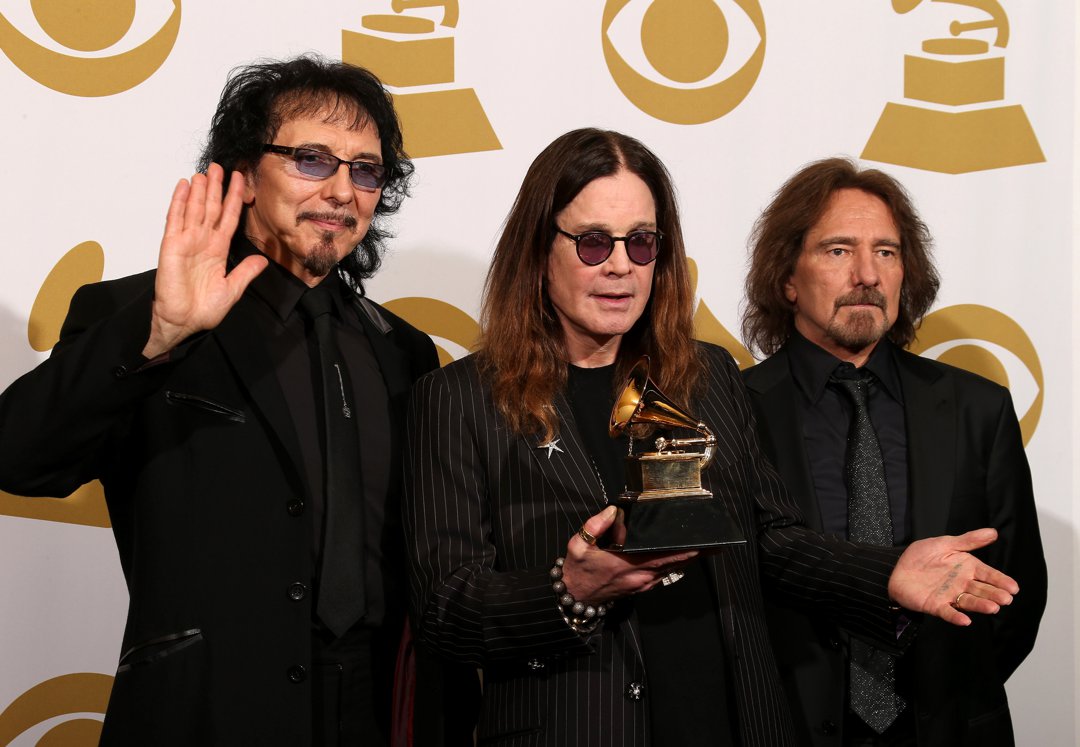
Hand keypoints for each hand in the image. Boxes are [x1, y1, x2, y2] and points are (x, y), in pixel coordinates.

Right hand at [143, 163, 267, 357]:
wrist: (184, 322)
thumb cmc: (205, 309)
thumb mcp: (233, 289)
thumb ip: (246, 272)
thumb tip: (263, 261)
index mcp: (218, 250)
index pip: (228, 218)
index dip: (234, 199)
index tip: (241, 180)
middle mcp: (203, 242)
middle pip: (211, 208)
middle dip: (216, 188)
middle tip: (221, 166)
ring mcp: (187, 241)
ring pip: (194, 209)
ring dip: (199, 190)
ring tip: (205, 171)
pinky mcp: (172, 245)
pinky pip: (175, 219)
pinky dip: (178, 202)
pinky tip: (182, 185)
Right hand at [560, 505, 698, 603]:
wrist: (574, 597)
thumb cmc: (577, 571)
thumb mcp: (578, 545)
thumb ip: (595, 526)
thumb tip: (613, 511)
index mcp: (625, 564)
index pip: (661, 557)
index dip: (683, 552)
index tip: (700, 545)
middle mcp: (638, 577)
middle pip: (673, 564)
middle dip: (694, 555)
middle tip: (713, 545)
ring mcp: (641, 584)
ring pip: (670, 570)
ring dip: (686, 560)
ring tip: (702, 548)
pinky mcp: (640, 587)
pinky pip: (662, 574)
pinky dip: (673, 564)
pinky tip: (679, 555)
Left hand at [888, 528, 1018, 625]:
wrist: (896, 568)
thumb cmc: (922, 556)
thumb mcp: (945, 544)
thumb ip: (968, 540)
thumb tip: (993, 532)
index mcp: (966, 568)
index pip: (987, 574)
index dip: (1000, 580)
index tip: (1013, 587)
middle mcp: (961, 583)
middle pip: (981, 590)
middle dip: (994, 594)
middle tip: (1006, 599)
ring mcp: (949, 595)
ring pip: (968, 602)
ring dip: (980, 605)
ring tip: (993, 607)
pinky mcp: (935, 605)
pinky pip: (947, 612)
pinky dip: (955, 617)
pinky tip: (964, 620)